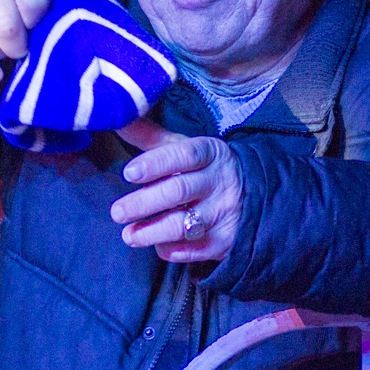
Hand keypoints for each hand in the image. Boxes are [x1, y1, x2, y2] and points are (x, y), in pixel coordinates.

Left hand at [110, 118, 243, 262]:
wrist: (252, 196)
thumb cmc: (205, 169)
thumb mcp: (186, 149)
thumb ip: (152, 138)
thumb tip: (120, 119)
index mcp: (210, 153)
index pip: (183, 155)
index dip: (155, 164)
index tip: (129, 173)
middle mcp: (219, 181)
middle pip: (179, 191)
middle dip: (144, 202)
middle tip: (118, 212)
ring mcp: (224, 212)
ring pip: (185, 224)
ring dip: (152, 232)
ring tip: (128, 235)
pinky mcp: (225, 240)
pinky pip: (193, 250)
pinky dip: (171, 249)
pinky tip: (156, 245)